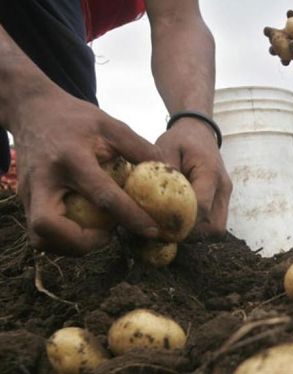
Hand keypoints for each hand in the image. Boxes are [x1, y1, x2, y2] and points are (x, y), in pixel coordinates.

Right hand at [10, 90, 163, 255]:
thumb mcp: (111, 125)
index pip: (102, 195)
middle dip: (82, 243)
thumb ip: (141, 148)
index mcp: (72, 158)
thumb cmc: (77, 118)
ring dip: (71, 246)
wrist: (33, 110)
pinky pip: (41, 232)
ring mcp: (29, 192)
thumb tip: (170, 173)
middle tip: (108, 237)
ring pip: (39, 237)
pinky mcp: (25, 200)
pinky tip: (84, 230)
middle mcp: (45, 179)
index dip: (130, 217)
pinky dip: (63, 239)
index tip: (152, 230)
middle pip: (48, 227)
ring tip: (99, 234)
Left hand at [156, 117, 231, 238]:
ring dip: (196, 234)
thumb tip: (151, 201)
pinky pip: (215, 223)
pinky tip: (181, 221)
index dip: (181, 222)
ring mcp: (225, 195)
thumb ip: (163, 173)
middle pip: (215, 226)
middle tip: (166, 231)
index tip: (159, 226)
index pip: (201, 208)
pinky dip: (199, 228)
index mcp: (210, 173)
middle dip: (191, 234)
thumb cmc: (181, 139)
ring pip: (217, 229)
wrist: (200, 131)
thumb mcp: (166, 148)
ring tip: (173, 227)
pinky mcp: (222, 200)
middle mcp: (223, 187)